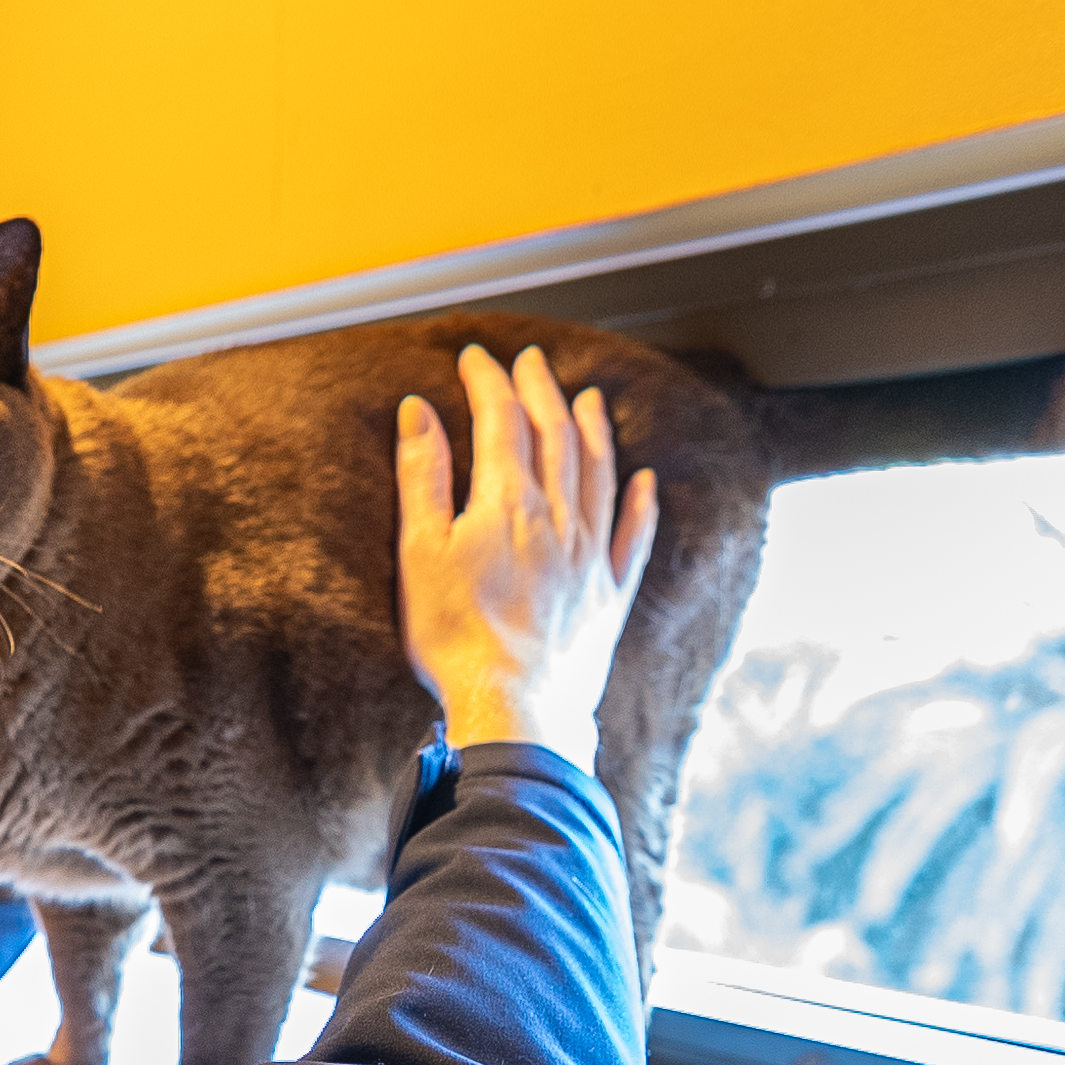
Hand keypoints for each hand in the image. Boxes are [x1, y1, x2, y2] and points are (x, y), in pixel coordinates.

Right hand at [395, 342, 657, 769]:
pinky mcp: (608, 596)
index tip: (474, 357)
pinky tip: (645, 483)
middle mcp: (559, 518)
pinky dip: (640, 505)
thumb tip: (419, 412)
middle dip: (541, 391)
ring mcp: (591, 556)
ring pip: (600, 474)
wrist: (514, 707)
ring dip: (594, 430)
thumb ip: (422, 477)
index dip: (488, 382)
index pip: (501, 420)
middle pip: (556, 435)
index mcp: (508, 503)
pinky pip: (633, 538)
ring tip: (589, 399)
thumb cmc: (455, 636)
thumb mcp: (420, 552)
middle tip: (530, 361)